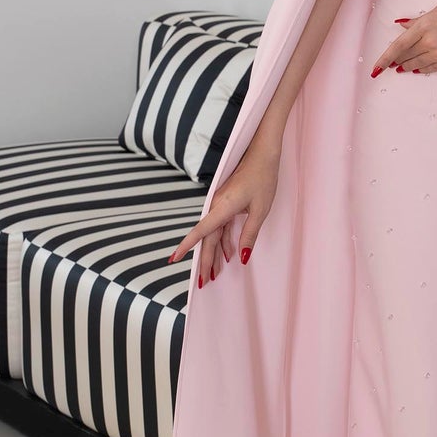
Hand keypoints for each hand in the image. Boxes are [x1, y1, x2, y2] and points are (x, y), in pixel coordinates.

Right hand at [166, 142, 280, 285]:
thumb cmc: (263, 178)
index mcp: (222, 208)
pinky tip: (227, 254)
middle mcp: (216, 207)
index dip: (186, 247)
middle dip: (205, 262)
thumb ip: (249, 234)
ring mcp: (219, 204)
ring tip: (214, 274)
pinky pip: (220, 226)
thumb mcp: (261, 210)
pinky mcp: (225, 203)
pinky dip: (223, 241)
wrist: (262, 153)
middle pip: (206, 239)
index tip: (173, 260)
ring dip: (214, 253)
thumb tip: (242, 257)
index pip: (200, 233)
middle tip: (203, 283)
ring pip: (213, 234)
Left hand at [369, 0, 436, 77]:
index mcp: (425, 26)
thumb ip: (418, 21)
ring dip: (406, 67)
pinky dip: (421, 69)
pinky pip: (430, 69)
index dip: (384, 58)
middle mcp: (430, 43)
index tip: (376, 67)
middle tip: (388, 65)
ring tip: (400, 68)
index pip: (398, 46)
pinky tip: (416, 70)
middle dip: (395, 61)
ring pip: (416, 64)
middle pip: (405, 56)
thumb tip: (402, 26)